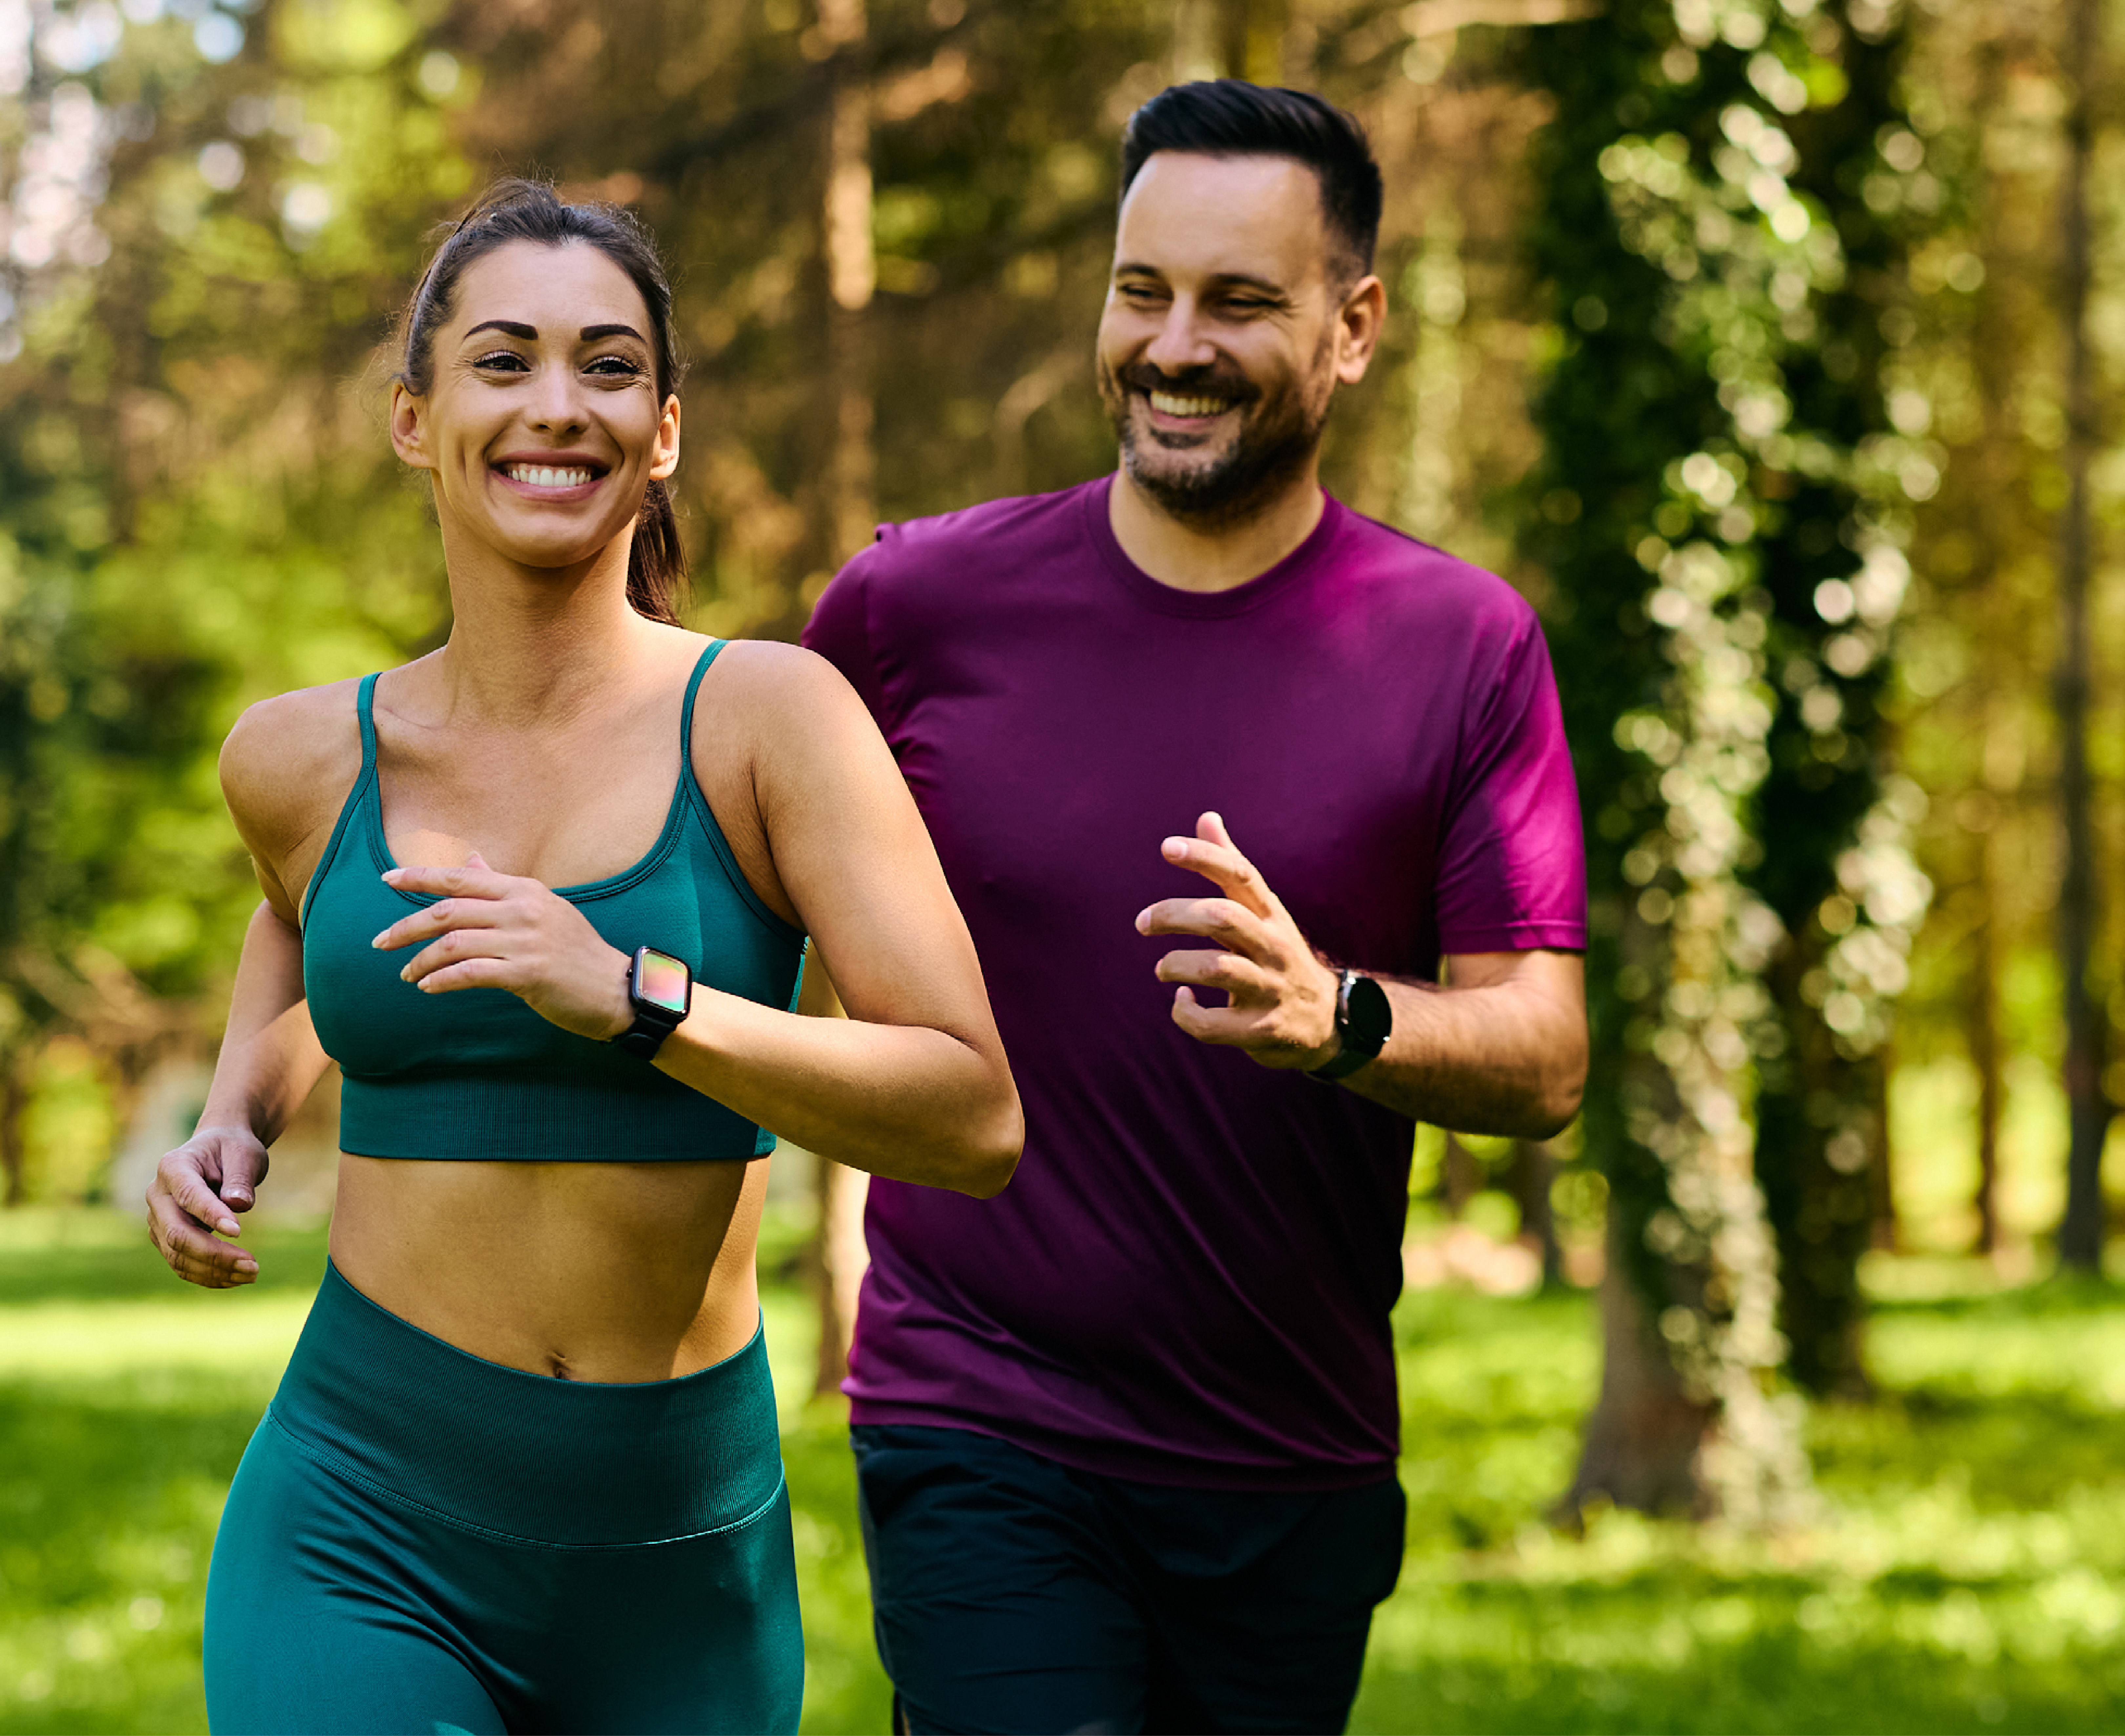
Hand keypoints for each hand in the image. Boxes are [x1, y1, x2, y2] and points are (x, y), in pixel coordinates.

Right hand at [147, 1125, 267, 1288]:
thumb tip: (239, 1205)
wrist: (218, 1151)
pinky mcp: (165, 1238)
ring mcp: (157, 1220)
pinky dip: (207, 1275)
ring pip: (177, 1255)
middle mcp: (157, 1195)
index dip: (211, 1215)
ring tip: (252, 1274)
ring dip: (214, 1271)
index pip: (188, 1195)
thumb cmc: (232, 1149)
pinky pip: (181, 1263)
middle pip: (178, 1233)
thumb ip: (240, 1177)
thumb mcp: (243, 1153)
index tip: (239, 1231)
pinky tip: (235, 1278)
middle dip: (215, 1254)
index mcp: (173, 1166)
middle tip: (253, 1265)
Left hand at [372, 853, 634, 1040]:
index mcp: (525, 890)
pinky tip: (429, 988)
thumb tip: (469, 859)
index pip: (461, 877)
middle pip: (448, 911)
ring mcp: (527, 941)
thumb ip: (501, 885)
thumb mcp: (542, 909)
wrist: (616, 989)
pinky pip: (470, 973)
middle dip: (406, 926)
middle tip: (380, 942)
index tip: (388, 879)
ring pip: (453, 944)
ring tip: (407, 974)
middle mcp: (524, 909)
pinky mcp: (528, 973)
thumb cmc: (575, 951)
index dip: (420, 877)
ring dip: (421, 960)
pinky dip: (443, 980)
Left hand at [1134, 812, 1342, 1070]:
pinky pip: (1213, 1023)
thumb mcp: (1262, 911)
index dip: (1204, 857)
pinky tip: (1182, 1002)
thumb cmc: (1277, 956)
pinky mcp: (1262, 1029)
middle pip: (1222, 918)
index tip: (1167, 847)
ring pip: (1217, 969)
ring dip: (1176, 965)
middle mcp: (1274, 946)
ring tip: (1162, 968)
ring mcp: (1271, 988)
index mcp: (1271, 914)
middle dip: (1174, 915)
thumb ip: (1232, 868)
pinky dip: (1186, 1013)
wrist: (1327, 1021)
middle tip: (1143, 922)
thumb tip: (1207, 817)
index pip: (1240, 874)